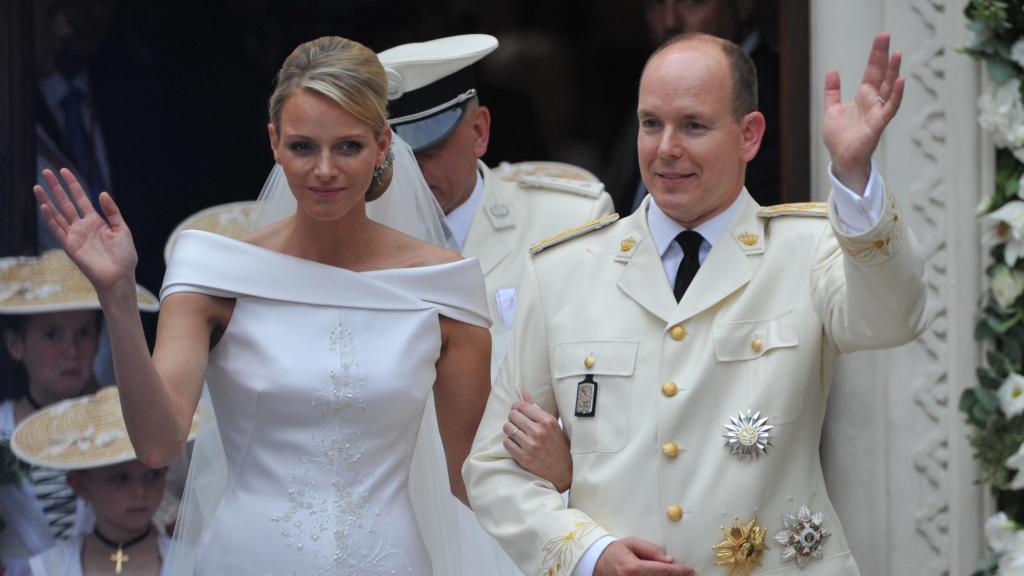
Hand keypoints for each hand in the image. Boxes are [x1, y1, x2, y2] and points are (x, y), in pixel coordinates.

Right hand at [33, 168, 138, 295]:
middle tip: (46, 171)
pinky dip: (50, 219)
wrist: (119, 276)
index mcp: (96, 221)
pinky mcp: (70, 246)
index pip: (81, 198)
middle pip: (66, 203)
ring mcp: (75, 235)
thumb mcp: (122, 230)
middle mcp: (82, 226)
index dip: (73, 184)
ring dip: (47, 200)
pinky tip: (45, 206)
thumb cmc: (124, 256)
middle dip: (56, 187)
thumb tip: (102, 193)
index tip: (64, 171)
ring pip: (57, 214)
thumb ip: (112, 212)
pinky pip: (58, 230)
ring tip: (37, 186)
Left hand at [503, 391, 572, 491]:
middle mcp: (539, 432)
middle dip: (513, 417)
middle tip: (516, 421)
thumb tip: (524, 394)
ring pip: (507, 428)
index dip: (516, 406)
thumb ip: (537, 409)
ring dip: (510, 429)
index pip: (522, 406)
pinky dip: (509, 442)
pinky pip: (507, 443)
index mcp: (548, 421)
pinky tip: (516, 443)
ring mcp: (531, 445)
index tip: (517, 410)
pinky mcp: (524, 458)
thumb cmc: (559, 445)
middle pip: (512, 415)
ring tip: (515, 432)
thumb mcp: (553, 425)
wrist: (564, 470)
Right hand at [594, 538, 694, 575]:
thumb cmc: (615, 551)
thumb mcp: (632, 543)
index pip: (662, 571)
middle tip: (688, 574)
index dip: (679, 571)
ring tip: (677, 575)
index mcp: (633, 568)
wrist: (595, 562)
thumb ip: (651, 550)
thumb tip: (669, 559)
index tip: (690, 569)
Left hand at [822, 32, 903, 194]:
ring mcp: (877, 112)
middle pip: (881, 74)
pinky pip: (889, 108)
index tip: (882, 37)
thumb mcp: (832, 109)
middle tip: (886, 36)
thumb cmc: (839, 137)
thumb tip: (832, 70)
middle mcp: (873, 101)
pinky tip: (900, 81)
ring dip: (893, 71)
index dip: (876, 55)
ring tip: (897, 54)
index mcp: (863, 96)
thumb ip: (833, 91)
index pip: (872, 71)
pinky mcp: (878, 124)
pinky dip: (895, 95)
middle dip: (884, 56)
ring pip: (888, 88)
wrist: (841, 158)